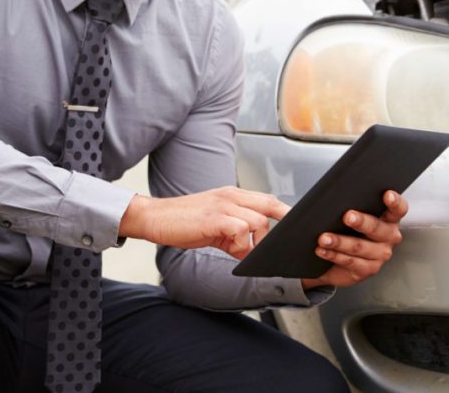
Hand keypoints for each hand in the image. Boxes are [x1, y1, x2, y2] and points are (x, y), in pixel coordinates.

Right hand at [120, 186, 289, 258]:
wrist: (155, 218)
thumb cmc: (184, 222)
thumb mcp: (215, 227)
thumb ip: (236, 237)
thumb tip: (252, 253)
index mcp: (232, 195)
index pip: (267, 199)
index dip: (283, 212)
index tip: (293, 228)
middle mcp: (231, 196)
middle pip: (270, 204)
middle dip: (282, 223)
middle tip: (279, 243)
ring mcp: (223, 206)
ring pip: (259, 221)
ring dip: (254, 241)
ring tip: (238, 250)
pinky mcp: (214, 218)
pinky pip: (241, 230)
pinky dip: (241, 245)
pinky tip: (230, 251)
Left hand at [302, 190, 407, 289]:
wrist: (334, 256)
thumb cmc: (342, 227)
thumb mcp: (344, 212)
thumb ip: (341, 201)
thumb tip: (321, 193)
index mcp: (388, 218)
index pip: (398, 209)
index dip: (394, 202)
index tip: (386, 194)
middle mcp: (389, 237)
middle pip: (378, 228)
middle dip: (362, 221)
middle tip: (346, 216)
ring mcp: (380, 255)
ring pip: (360, 247)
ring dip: (340, 242)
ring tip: (323, 237)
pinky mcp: (367, 270)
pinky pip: (350, 262)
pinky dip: (334, 255)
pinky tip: (322, 250)